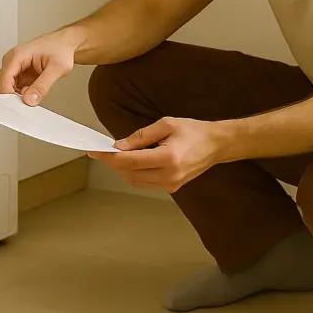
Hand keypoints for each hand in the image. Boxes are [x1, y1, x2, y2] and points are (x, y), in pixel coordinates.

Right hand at [0, 30, 77, 105]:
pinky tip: (35, 92)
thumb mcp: (56, 69)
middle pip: (2, 84)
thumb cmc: (61, 49)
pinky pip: (16, 88)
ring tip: (36, 94)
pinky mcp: (20, 74)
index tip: (19, 105)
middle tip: (29, 102)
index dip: (9, 95)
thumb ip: (42, 86)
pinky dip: (23, 94)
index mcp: (18, 55)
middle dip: (13, 96)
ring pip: (8, 88)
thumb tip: (29, 100)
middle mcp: (13, 60)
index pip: (4, 79)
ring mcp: (15, 67)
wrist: (66, 44)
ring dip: (19, 95)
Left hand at [88, 117, 225, 193]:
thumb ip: (140, 136)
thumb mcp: (166, 124)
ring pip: (135, 181)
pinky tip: (131, 161)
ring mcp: (171, 185)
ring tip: (115, 155)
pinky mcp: (172, 188)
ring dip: (122, 169)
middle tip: (103, 151)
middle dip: (113, 163)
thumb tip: (118, 146)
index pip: (130, 162)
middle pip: (129, 174)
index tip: (95, 151)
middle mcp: (169, 176)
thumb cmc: (193, 130)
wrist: (216, 145)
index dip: (109, 157)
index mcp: (168, 158)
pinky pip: (145, 183)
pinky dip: (134, 173)